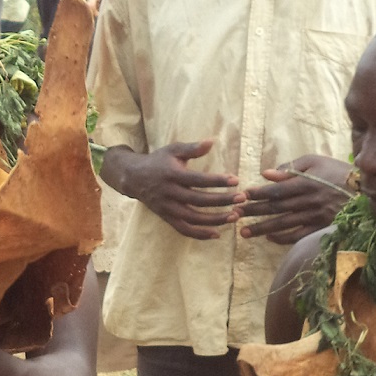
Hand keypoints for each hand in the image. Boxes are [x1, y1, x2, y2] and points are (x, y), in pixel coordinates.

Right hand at [117, 141, 236, 239]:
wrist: (134, 177)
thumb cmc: (158, 161)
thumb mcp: (173, 150)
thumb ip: (192, 148)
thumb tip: (212, 141)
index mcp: (173, 175)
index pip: (199, 180)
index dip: (217, 181)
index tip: (236, 180)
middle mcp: (170, 193)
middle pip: (199, 200)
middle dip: (222, 200)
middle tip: (242, 198)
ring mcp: (167, 208)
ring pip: (193, 218)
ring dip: (215, 220)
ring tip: (234, 217)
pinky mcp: (166, 217)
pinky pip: (184, 229)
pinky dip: (200, 234)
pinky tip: (217, 234)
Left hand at [234, 156, 351, 243]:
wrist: (364, 190)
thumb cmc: (336, 171)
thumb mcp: (315, 161)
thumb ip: (290, 167)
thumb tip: (266, 173)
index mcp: (305, 183)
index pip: (275, 190)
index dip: (257, 194)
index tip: (242, 196)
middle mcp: (307, 201)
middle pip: (275, 208)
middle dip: (253, 212)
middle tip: (235, 215)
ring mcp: (313, 216)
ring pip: (283, 224)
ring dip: (262, 228)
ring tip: (244, 232)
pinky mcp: (320, 228)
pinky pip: (298, 236)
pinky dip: (282, 238)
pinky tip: (269, 238)